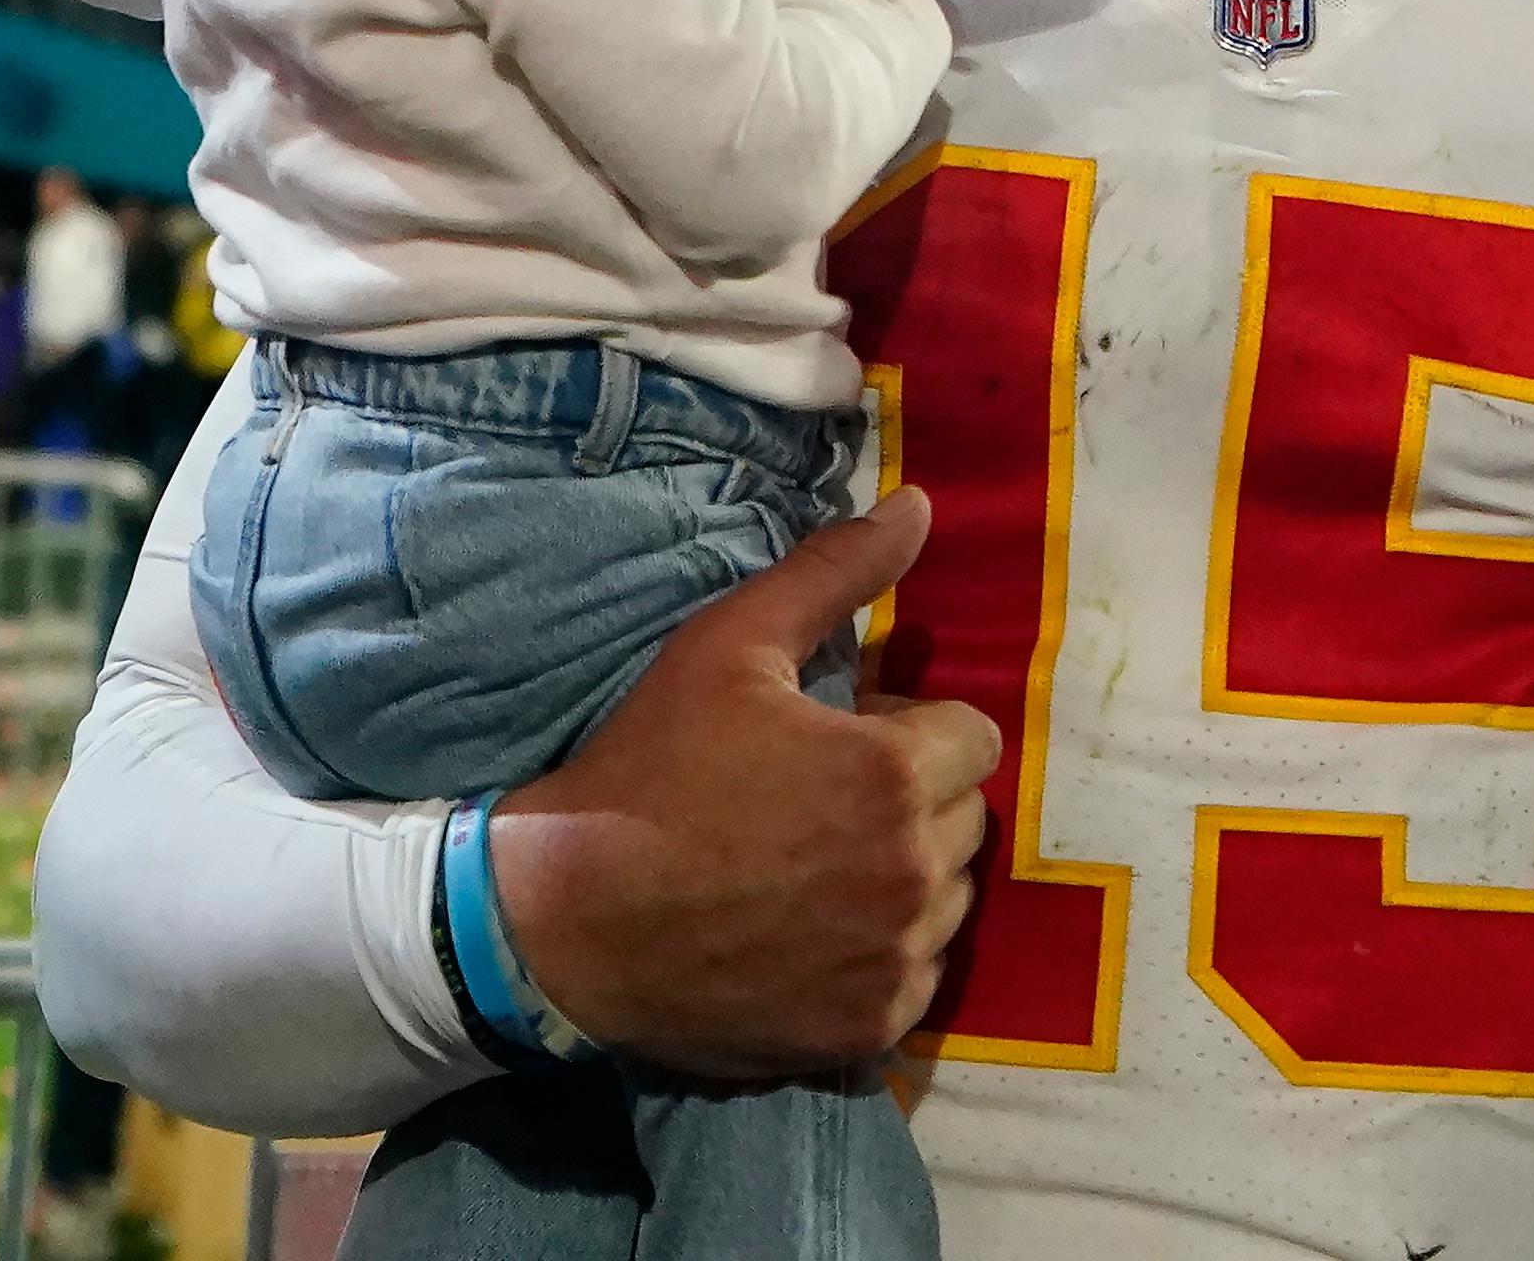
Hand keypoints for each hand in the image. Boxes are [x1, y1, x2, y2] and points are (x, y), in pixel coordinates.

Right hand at [487, 489, 1000, 1080]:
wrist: (561, 921)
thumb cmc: (646, 770)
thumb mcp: (728, 646)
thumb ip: (835, 572)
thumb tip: (921, 504)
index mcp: (894, 773)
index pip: (971, 737)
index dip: (909, 731)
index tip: (841, 741)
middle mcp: (915, 872)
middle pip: (963, 819)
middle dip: (911, 803)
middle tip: (817, 803)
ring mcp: (892, 960)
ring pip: (947, 902)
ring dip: (903, 880)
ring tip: (810, 868)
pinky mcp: (864, 1028)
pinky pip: (914, 978)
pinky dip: (879, 958)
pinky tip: (805, 936)